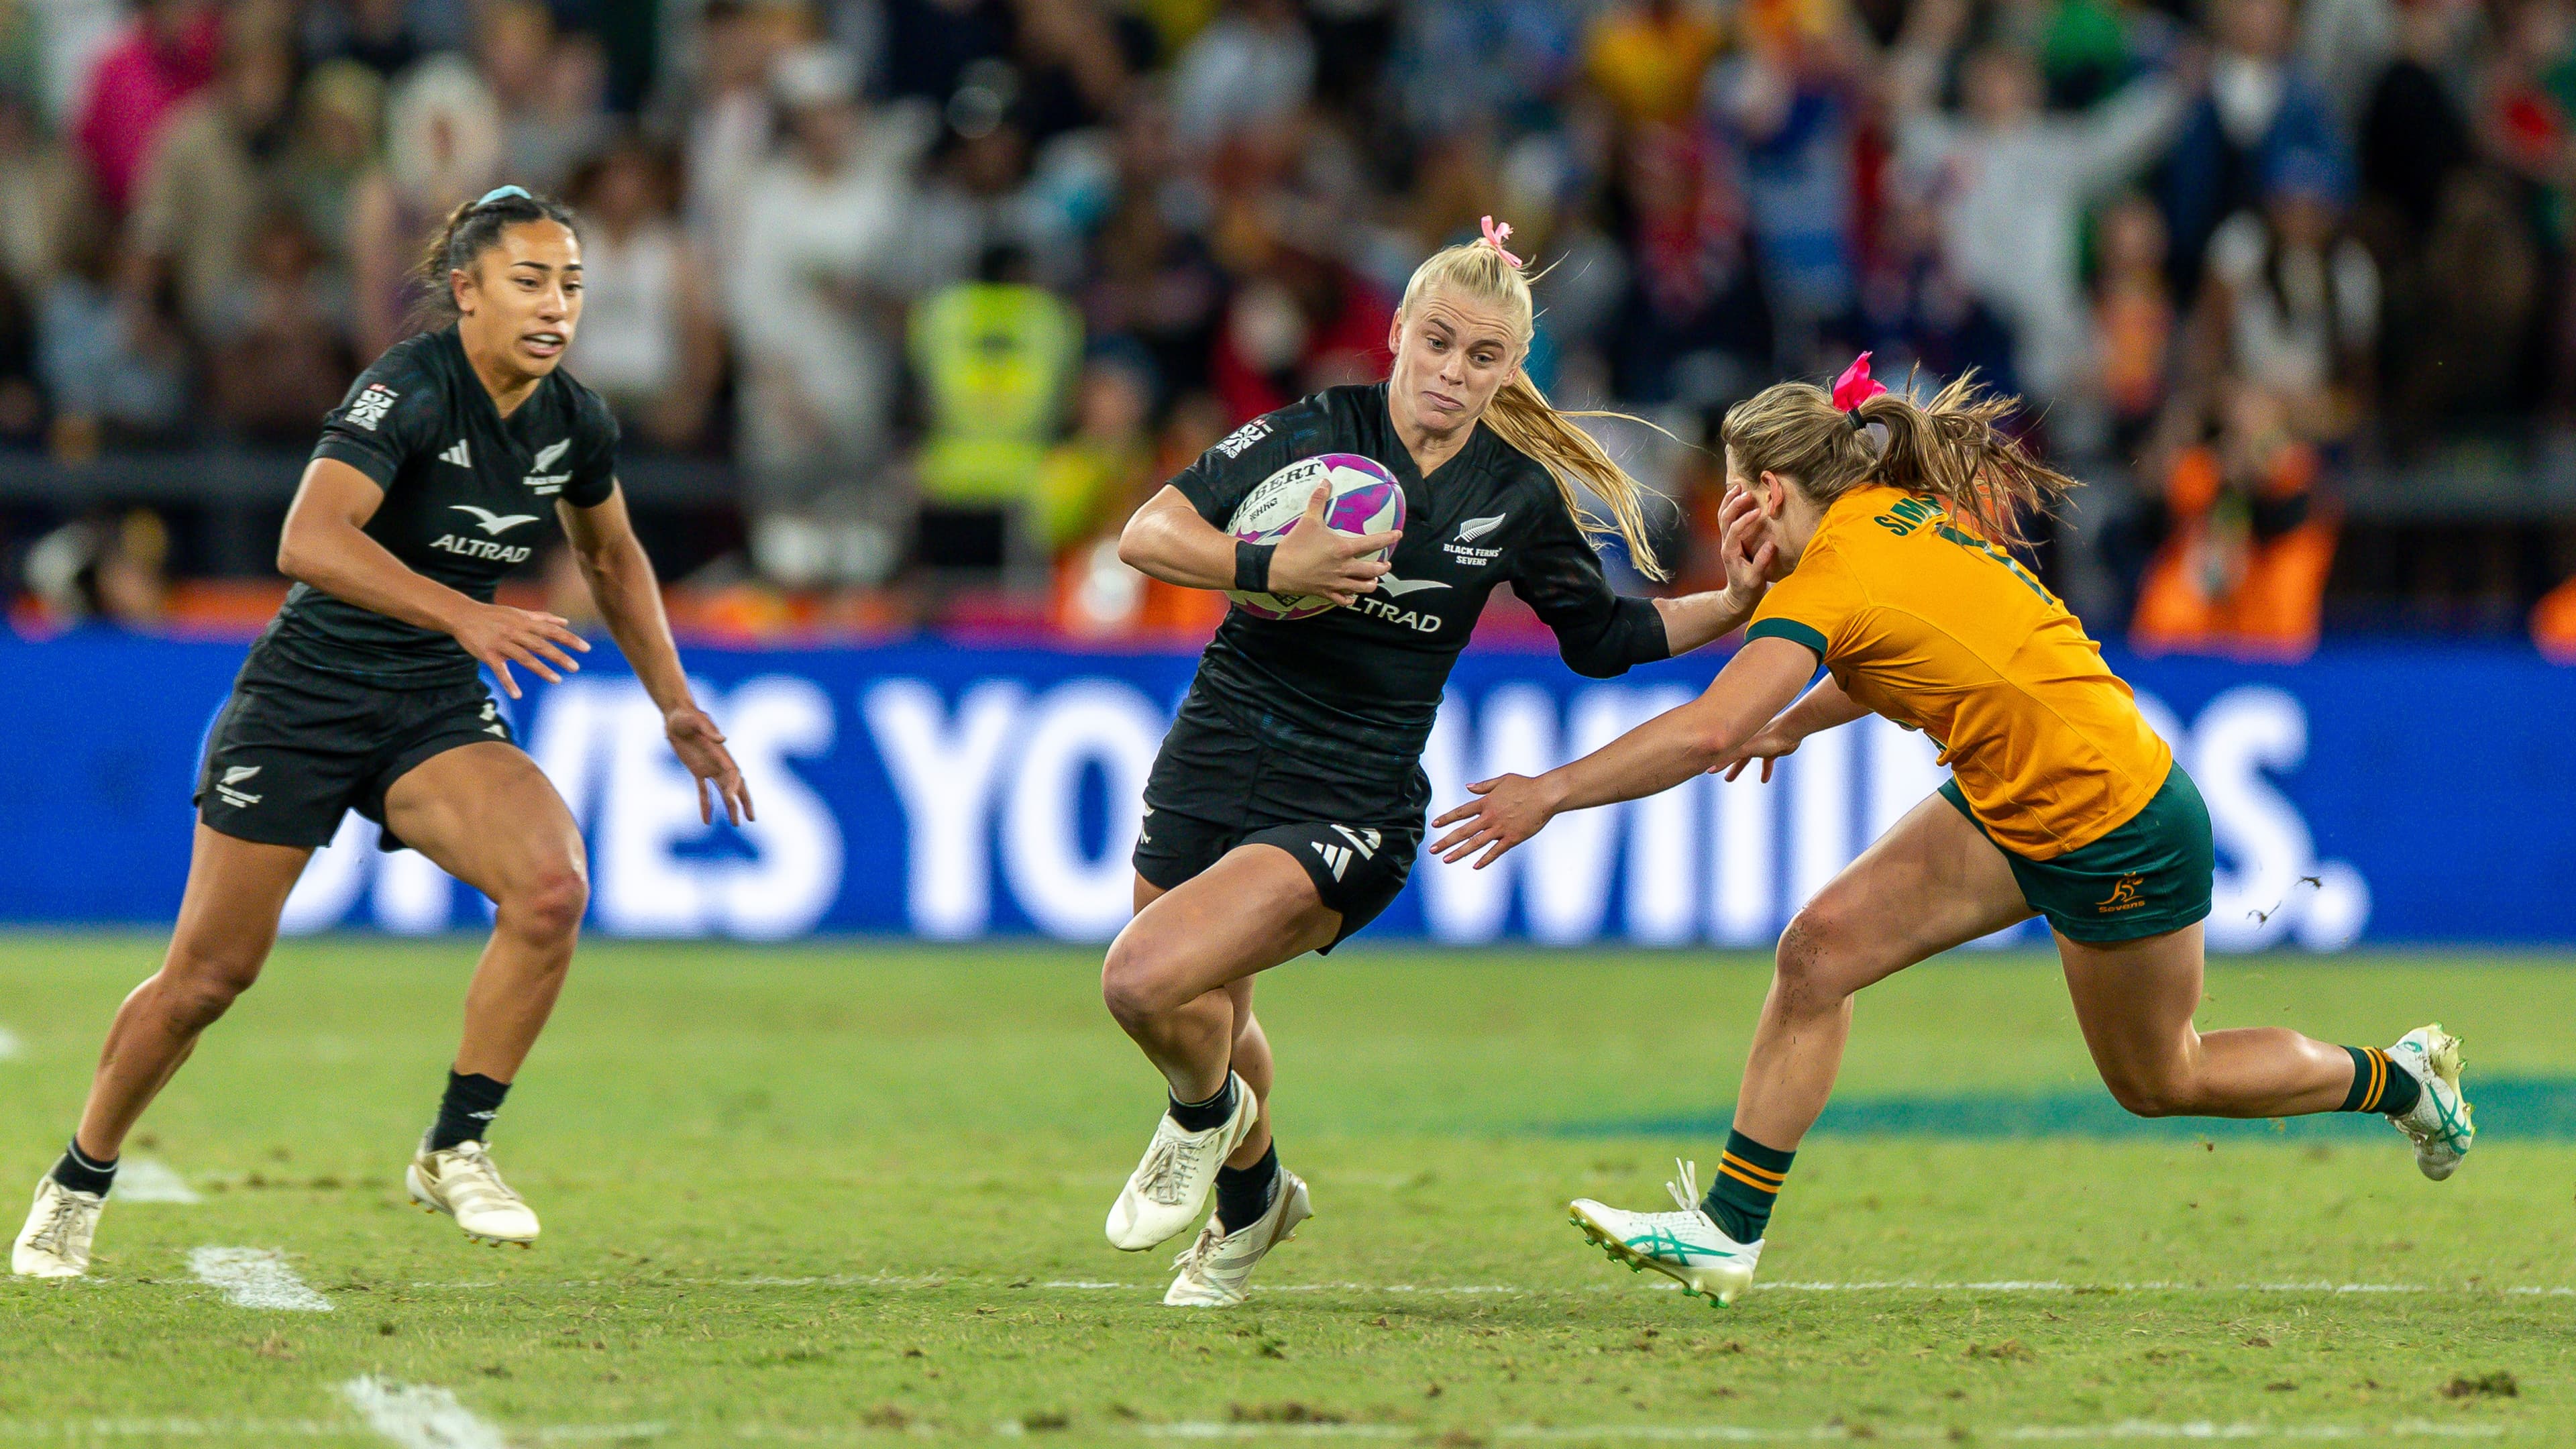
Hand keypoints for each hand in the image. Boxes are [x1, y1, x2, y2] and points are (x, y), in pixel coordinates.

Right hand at [448, 601, 589, 698]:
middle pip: (541, 645)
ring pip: (524, 657)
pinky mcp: (488, 654)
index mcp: (525, 623)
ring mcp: (502, 643)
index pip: (552, 631)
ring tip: (557, 680)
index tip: (586, 648)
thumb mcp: (520, 613)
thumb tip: (566, 621)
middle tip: (575, 667)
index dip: (569, 639)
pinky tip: (517, 695)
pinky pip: (500, 670)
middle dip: (559, 656)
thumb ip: (543, 618)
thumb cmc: (495, 615)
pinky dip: (508, 683)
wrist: (463, 615)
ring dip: (541, 669)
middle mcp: (516, 632)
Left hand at [665, 703, 755, 825]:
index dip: (734, 786)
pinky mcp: (697, 770)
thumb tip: (723, 739)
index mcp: (721, 753)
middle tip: (751, 818)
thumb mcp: (696, 722)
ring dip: (730, 806)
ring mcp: (709, 767)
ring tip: (735, 823)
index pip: (733, 773)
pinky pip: (704, 791)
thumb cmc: (687, 716)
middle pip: (736, 785)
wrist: (676, 716)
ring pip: (723, 791)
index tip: (731, 798)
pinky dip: (706, 805)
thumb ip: (709, 730)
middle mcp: (719, 762)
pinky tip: (707, 820)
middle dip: (744, 801)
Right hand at [1267, 484, 1401, 605]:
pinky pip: (1343, 600)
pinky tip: (1352, 596)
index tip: (1398, 535)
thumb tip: (1325, 481)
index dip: (1388, 538)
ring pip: (1362, 587)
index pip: (1372, 543)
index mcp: (1343, 549)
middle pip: (1372, 570)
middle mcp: (1343, 567)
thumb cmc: (1295, 544)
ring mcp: (1335, 582)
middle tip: (1386, 564)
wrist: (1277, 569)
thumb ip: (1318, 500)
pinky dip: (1350, 598)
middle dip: (1382, 567)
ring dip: (1370, 583)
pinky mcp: (1325, 592)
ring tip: (1374, 580)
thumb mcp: (1308, 519)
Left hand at [1429, 772, 1566, 868]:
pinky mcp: (1512, 838)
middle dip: (1446, 841)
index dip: (1447, 818)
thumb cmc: (1525, 785)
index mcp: (1486, 803)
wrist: (1545, 795)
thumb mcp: (1502, 780)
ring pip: (1475, 844)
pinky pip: (1496, 851)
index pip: (1461, 812)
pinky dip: (1485, 859)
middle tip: (1432, 850)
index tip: (1435, 825)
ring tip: (1446, 860)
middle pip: (1463, 831)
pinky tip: (1475, 866)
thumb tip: (1468, 786)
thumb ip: (1484, 785)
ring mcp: (1500, 829)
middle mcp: (1490, 817)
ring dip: (1459, 853)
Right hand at [1713, 717, 1802, 783]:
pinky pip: (1766, 762)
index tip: (1704, 767)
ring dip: (1739, 768)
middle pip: (1732, 755)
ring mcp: (1760, 745)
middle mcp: (1747, 740)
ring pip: (1746, 759)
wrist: (1790, 730)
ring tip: (1730, 779)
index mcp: (1739, 740)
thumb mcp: (1743, 749)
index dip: (1714, 760)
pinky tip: (1764, 780)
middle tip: (1715, 774)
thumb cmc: (1766, 737)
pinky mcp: (1772, 750)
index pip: (1724, 752)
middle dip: (1724, 765)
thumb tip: (1709, 769)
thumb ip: (1726, 758)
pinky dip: (1765, 770)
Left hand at [1714, 486, 1778, 611]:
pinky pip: (1726, 519)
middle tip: (1748, 493)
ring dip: (1728, 501)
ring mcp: (1726, 540)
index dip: (1745, 520)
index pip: (1735, 531)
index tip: (1759, 513)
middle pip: (1724, 518)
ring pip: (1722, 516)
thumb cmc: (1747, 588)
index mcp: (1730, 552)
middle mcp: (1726, 543)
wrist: (1738, 596)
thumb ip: (1762, 562)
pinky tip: (1736, 496)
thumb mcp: (1755, 579)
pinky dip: (1729, 506)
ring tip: (1738, 487)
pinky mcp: (1730, 539)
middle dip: (1734, 504)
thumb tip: (1771, 545)